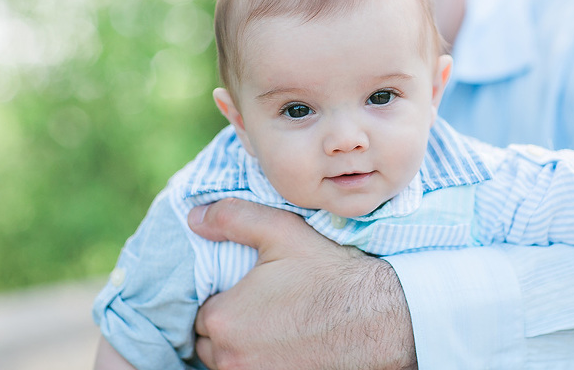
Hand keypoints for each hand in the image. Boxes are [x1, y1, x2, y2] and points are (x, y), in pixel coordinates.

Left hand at [188, 198, 417, 369]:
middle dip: (230, 325)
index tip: (251, 290)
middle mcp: (230, 360)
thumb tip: (194, 218)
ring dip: (244, 348)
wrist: (378, 318)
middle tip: (265, 306)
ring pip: (231, 363)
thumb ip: (233, 218)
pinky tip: (287, 344)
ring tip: (277, 325)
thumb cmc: (330, 275)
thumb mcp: (282, 231)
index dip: (226, 299)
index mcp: (223, 320)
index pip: (203, 313)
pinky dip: (264, 361)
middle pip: (212, 343)